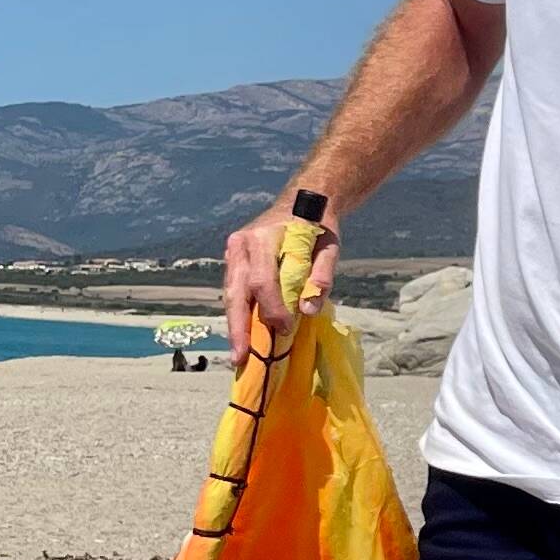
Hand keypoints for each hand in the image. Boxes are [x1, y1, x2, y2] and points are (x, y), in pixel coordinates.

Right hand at [221, 197, 337, 357]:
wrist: (302, 202)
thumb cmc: (317, 227)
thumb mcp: (329, 246)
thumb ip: (322, 275)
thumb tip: (308, 309)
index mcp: (264, 237)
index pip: (263, 280)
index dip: (273, 308)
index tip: (286, 329)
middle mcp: (241, 245)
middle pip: (236, 292)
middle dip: (238, 327)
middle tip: (240, 358)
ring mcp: (234, 253)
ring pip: (230, 295)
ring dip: (234, 326)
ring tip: (238, 355)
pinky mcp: (234, 262)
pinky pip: (233, 293)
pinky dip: (238, 315)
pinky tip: (243, 337)